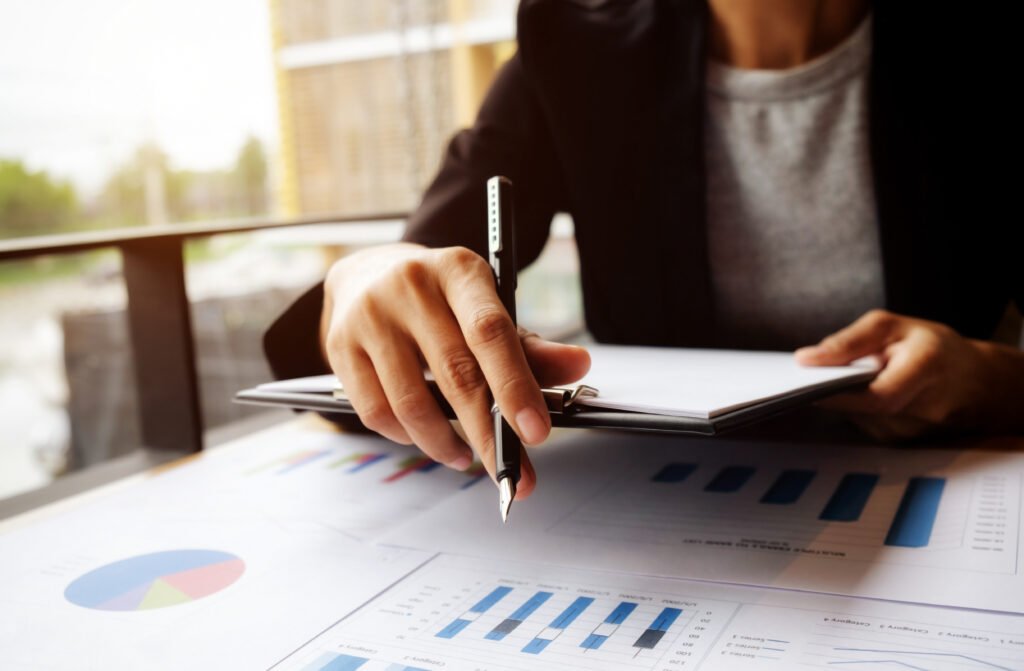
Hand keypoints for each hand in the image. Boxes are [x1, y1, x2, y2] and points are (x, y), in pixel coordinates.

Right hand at [321, 243, 590, 497]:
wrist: (368, 272)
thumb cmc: (440, 301)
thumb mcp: (486, 310)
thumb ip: (531, 347)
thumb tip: (579, 366)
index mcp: (459, 270)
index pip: (491, 332)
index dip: (515, 386)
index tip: (536, 434)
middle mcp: (411, 286)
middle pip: (456, 374)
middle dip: (488, 434)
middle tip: (512, 475)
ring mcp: (371, 316)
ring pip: (412, 402)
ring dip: (444, 444)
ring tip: (467, 458)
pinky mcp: (340, 345)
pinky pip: (376, 412)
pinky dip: (406, 437)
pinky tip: (424, 439)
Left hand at [795, 309, 1023, 439]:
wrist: (974, 380)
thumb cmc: (932, 348)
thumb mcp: (891, 326)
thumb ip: (849, 342)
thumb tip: (806, 359)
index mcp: (927, 367)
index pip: (876, 396)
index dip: (839, 395)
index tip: (808, 384)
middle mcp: (926, 407)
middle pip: (862, 410)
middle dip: (836, 393)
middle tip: (819, 378)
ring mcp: (916, 432)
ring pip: (859, 420)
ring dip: (848, 401)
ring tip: (853, 381)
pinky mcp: (904, 443)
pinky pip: (866, 426)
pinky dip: (857, 409)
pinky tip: (864, 394)